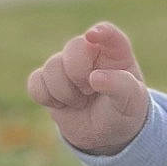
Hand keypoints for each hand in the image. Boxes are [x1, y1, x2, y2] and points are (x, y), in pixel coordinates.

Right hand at [26, 22, 150, 155]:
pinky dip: (46, 97)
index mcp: (114, 52)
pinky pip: (35, 82)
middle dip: (78, 73)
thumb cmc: (123, 109)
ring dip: (65, 92)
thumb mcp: (131, 100)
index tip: (92, 36)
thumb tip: (95, 77)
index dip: (100, 32)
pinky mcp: (47, 81)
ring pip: (51, 67)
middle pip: (74, 47)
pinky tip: (62, 105)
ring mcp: (66, 65)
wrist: (105, 133)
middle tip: (89, 91)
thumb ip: (119, 85)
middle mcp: (88, 53)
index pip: (108, 33)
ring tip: (81, 102)